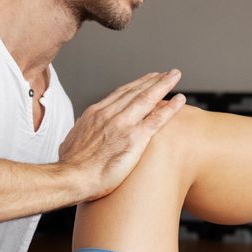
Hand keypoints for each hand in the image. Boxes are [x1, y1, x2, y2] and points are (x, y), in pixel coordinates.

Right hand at [56, 70, 187, 200]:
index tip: (146, 80)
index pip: (119, 94)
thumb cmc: (70, 167)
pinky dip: (170, 108)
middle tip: (166, 73)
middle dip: (152, 80)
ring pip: (147, 98)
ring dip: (163, 85)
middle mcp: (110, 114)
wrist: (70, 178)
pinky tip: (181, 101)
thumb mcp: (70, 143)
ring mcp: (123, 125)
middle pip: (136, 91)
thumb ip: (80, 135)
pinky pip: (157, 119)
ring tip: (175, 76)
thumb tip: (77, 136)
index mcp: (95, 114)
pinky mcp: (135, 139)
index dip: (135, 85)